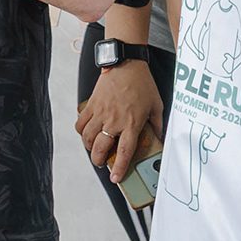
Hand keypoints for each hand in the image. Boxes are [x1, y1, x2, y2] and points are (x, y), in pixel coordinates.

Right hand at [75, 58, 163, 182]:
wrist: (126, 63)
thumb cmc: (142, 83)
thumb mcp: (157, 105)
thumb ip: (158, 124)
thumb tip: (160, 137)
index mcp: (132, 123)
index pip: (124, 152)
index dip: (119, 168)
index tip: (115, 178)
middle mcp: (114, 120)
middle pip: (100, 148)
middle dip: (98, 160)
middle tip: (101, 163)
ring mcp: (101, 113)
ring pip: (87, 138)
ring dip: (89, 147)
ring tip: (93, 149)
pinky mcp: (92, 104)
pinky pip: (80, 123)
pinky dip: (81, 131)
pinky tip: (86, 132)